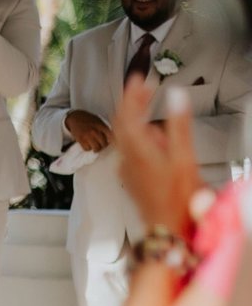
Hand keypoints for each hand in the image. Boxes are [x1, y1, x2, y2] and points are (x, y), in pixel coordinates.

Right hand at [65, 109, 113, 152]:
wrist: (75, 117)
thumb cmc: (88, 119)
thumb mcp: (99, 120)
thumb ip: (104, 128)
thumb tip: (110, 138)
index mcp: (101, 126)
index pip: (110, 136)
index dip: (111, 141)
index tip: (109, 142)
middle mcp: (95, 131)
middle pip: (104, 144)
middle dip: (103, 146)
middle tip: (101, 145)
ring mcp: (87, 136)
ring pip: (96, 148)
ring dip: (96, 148)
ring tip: (95, 146)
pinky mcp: (80, 139)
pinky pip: (87, 148)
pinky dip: (88, 148)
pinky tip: (88, 144)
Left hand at [113, 76, 201, 236]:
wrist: (166, 227)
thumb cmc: (177, 197)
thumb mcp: (184, 156)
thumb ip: (179, 124)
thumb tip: (176, 94)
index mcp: (136, 148)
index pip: (126, 113)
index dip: (131, 93)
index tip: (137, 78)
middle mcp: (126, 157)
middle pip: (122, 123)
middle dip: (131, 103)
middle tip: (143, 88)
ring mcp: (127, 168)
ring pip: (125, 137)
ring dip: (135, 119)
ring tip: (149, 107)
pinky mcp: (131, 177)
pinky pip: (130, 150)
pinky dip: (139, 136)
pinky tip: (155, 139)